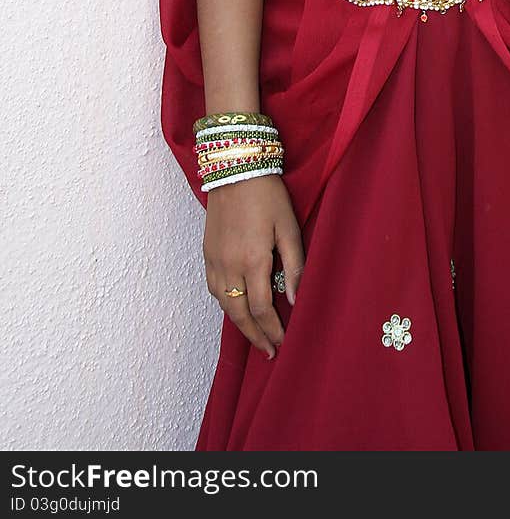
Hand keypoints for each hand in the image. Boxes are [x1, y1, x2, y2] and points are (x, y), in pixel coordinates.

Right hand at [203, 174, 304, 360]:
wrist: (235, 167)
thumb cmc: (268, 194)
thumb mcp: (289, 227)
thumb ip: (294, 264)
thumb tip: (295, 298)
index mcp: (253, 260)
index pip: (262, 309)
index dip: (272, 330)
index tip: (282, 343)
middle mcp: (229, 265)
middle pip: (239, 313)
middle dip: (255, 335)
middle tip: (268, 351)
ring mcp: (214, 259)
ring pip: (223, 304)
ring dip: (238, 322)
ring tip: (255, 334)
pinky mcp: (206, 252)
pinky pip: (213, 288)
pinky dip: (224, 303)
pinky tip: (235, 306)